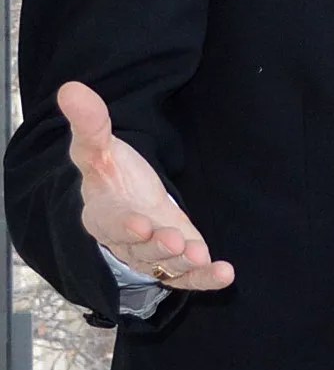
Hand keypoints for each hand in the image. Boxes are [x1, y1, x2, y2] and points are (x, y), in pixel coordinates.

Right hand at [59, 81, 232, 290]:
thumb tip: (71, 89)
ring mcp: (151, 256)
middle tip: (177, 242)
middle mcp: (126, 241)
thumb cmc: (112, 175)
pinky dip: (206, 279)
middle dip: (158, 247)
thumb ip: (90, 124)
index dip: (124, 226)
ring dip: (184, 265)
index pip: (111, 223)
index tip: (141, 224)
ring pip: (164, 267)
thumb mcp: (99, 147)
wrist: (128, 199)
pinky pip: (187, 278)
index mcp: (102, 214)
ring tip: (203, 258)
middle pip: (140, 249)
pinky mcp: (175, 264)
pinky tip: (226, 274)